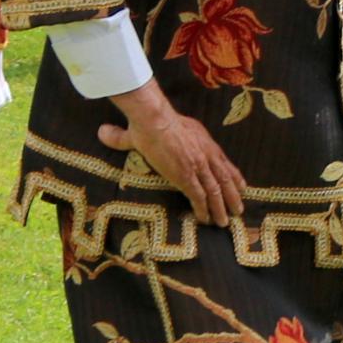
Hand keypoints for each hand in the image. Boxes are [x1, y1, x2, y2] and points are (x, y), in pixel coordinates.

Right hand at [101, 84, 242, 225]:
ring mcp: (198, 166)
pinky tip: (206, 220)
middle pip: (224, 179)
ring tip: (225, 222)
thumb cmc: (150, 121)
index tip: (241, 185)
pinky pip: (199, 198)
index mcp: (202, 141)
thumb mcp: (147, 127)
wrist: (154, 121)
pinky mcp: (187, 177)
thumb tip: (102, 131)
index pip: (222, 162)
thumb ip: (124, 135)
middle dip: (232, 196)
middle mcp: (205, 155)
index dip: (232, 176)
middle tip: (237, 210)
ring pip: (216, 191)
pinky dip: (204, 210)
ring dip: (222, 208)